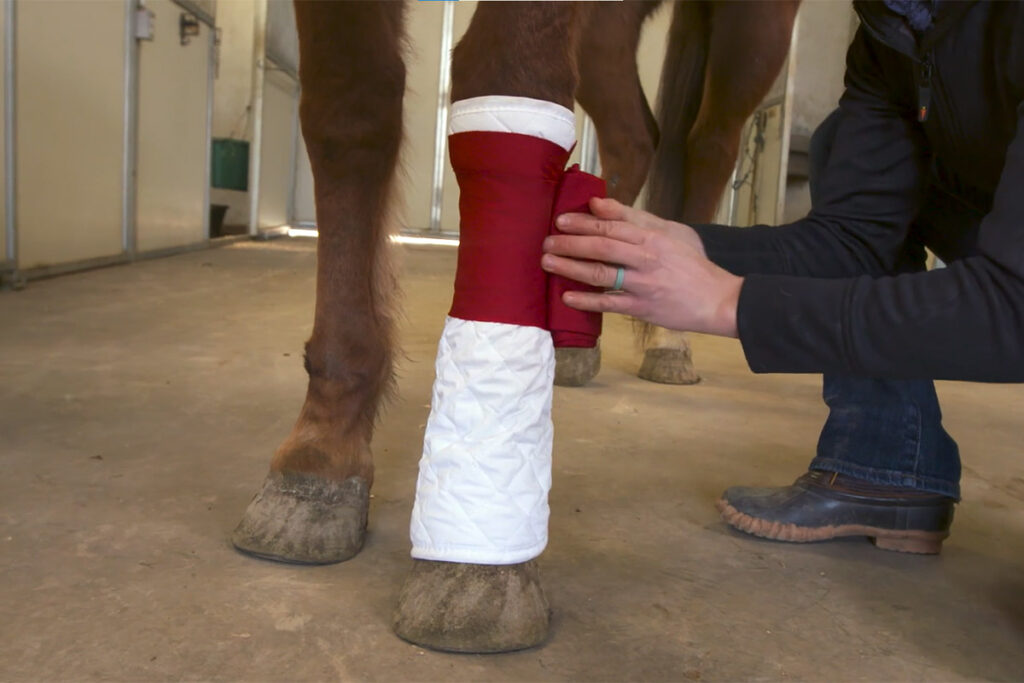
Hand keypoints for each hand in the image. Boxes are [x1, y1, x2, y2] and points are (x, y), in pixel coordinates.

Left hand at [541, 197, 742, 337]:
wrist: (717, 299)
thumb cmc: (691, 263)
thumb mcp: (670, 232)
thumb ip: (633, 217)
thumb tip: (597, 203)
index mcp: (652, 237)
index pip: (611, 226)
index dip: (583, 223)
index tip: (560, 220)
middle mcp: (646, 258)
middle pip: (601, 247)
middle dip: (570, 243)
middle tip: (546, 242)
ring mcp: (643, 285)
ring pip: (600, 274)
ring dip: (570, 268)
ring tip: (548, 263)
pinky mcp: (642, 308)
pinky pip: (609, 304)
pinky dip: (586, 300)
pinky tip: (566, 297)